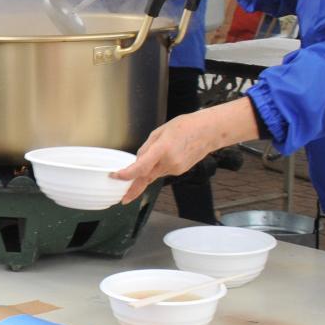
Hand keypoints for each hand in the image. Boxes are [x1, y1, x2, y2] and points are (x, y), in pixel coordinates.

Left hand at [112, 99, 259, 202]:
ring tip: (159, 151)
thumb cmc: (185, 126)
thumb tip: (137, 161)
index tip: (116, 177)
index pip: (141, 167)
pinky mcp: (180, 172)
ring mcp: (176, 169)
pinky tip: (167, 154)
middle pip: (146, 177)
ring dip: (148, 170)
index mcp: (162, 150)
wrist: (208, 132)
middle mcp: (169, 163)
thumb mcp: (159, 131)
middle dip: (134, 188)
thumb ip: (146, 148)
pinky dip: (158, 166)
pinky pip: (163, 171)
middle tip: (123, 198)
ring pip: (154, 173)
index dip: (127, 175)